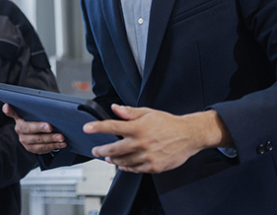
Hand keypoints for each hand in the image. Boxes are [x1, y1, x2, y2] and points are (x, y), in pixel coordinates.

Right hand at [2, 104, 66, 154]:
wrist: (38, 135)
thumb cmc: (38, 121)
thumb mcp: (36, 114)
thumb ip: (37, 109)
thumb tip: (49, 104)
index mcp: (19, 118)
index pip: (12, 113)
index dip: (9, 110)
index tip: (7, 106)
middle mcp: (19, 129)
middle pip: (28, 129)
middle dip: (40, 128)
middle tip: (50, 127)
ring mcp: (25, 140)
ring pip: (37, 141)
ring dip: (51, 139)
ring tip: (61, 137)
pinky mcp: (31, 148)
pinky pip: (42, 149)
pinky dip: (53, 146)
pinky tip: (61, 143)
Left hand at [86, 104, 230, 173]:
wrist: (189, 136)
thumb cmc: (168, 123)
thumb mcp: (148, 113)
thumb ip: (129, 112)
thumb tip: (115, 108)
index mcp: (138, 127)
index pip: (112, 126)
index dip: (97, 127)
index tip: (87, 128)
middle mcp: (141, 142)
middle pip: (114, 149)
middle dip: (101, 150)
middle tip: (95, 150)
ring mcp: (147, 156)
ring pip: (123, 161)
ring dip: (113, 160)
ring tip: (108, 158)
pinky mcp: (154, 166)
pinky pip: (135, 169)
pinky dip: (126, 167)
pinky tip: (122, 165)